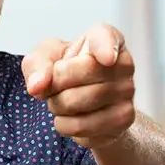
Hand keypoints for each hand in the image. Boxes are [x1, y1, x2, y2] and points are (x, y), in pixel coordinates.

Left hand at [22, 23, 136, 147]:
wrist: (83, 101)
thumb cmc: (65, 71)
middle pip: (83, 74)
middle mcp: (123, 63)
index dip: (106, 48)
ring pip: (78, 103)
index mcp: (103, 38)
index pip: (107, 38)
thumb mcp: (44, 58)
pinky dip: (66, 126)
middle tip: (55, 87)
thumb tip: (37, 86)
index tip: (106, 58)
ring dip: (57, 107)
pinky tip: (72, 117)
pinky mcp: (124, 119)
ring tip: (62, 102)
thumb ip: (37, 65)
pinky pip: (83, 127)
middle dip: (55, 85)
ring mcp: (128, 92)